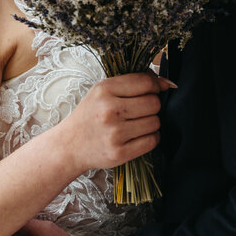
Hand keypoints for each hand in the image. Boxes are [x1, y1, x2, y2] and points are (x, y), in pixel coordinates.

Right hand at [55, 72, 171, 173]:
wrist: (69, 145)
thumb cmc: (89, 115)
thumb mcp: (102, 91)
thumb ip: (131, 82)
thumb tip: (166, 82)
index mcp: (104, 90)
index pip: (146, 83)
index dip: (156, 85)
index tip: (157, 89)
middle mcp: (109, 111)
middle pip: (154, 103)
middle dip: (153, 105)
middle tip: (141, 109)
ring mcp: (114, 133)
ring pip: (155, 122)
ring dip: (151, 122)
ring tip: (137, 123)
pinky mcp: (119, 153)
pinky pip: (152, 141)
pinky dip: (151, 137)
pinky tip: (138, 135)